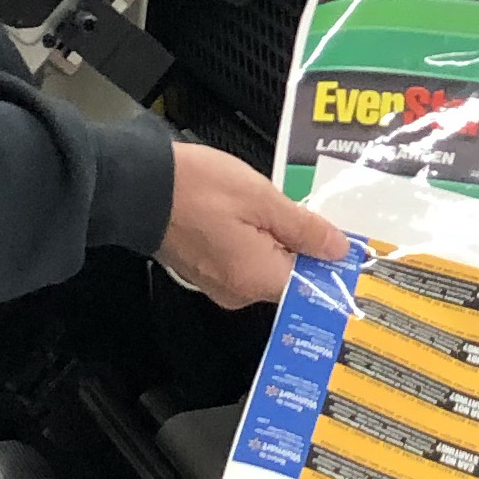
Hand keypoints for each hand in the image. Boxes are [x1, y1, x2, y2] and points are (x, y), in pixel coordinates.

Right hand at [156, 142, 346, 306]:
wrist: (137, 186)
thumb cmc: (197, 188)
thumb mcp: (262, 199)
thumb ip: (304, 228)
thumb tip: (338, 250)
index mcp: (257, 279)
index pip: (312, 285)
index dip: (329, 261)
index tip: (341, 240)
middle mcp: (238, 293)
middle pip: (289, 277)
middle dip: (300, 246)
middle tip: (297, 209)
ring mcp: (218, 284)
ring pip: (266, 266)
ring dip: (276, 239)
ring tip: (268, 205)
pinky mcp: (205, 270)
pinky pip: (243, 261)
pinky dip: (253, 240)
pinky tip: (248, 213)